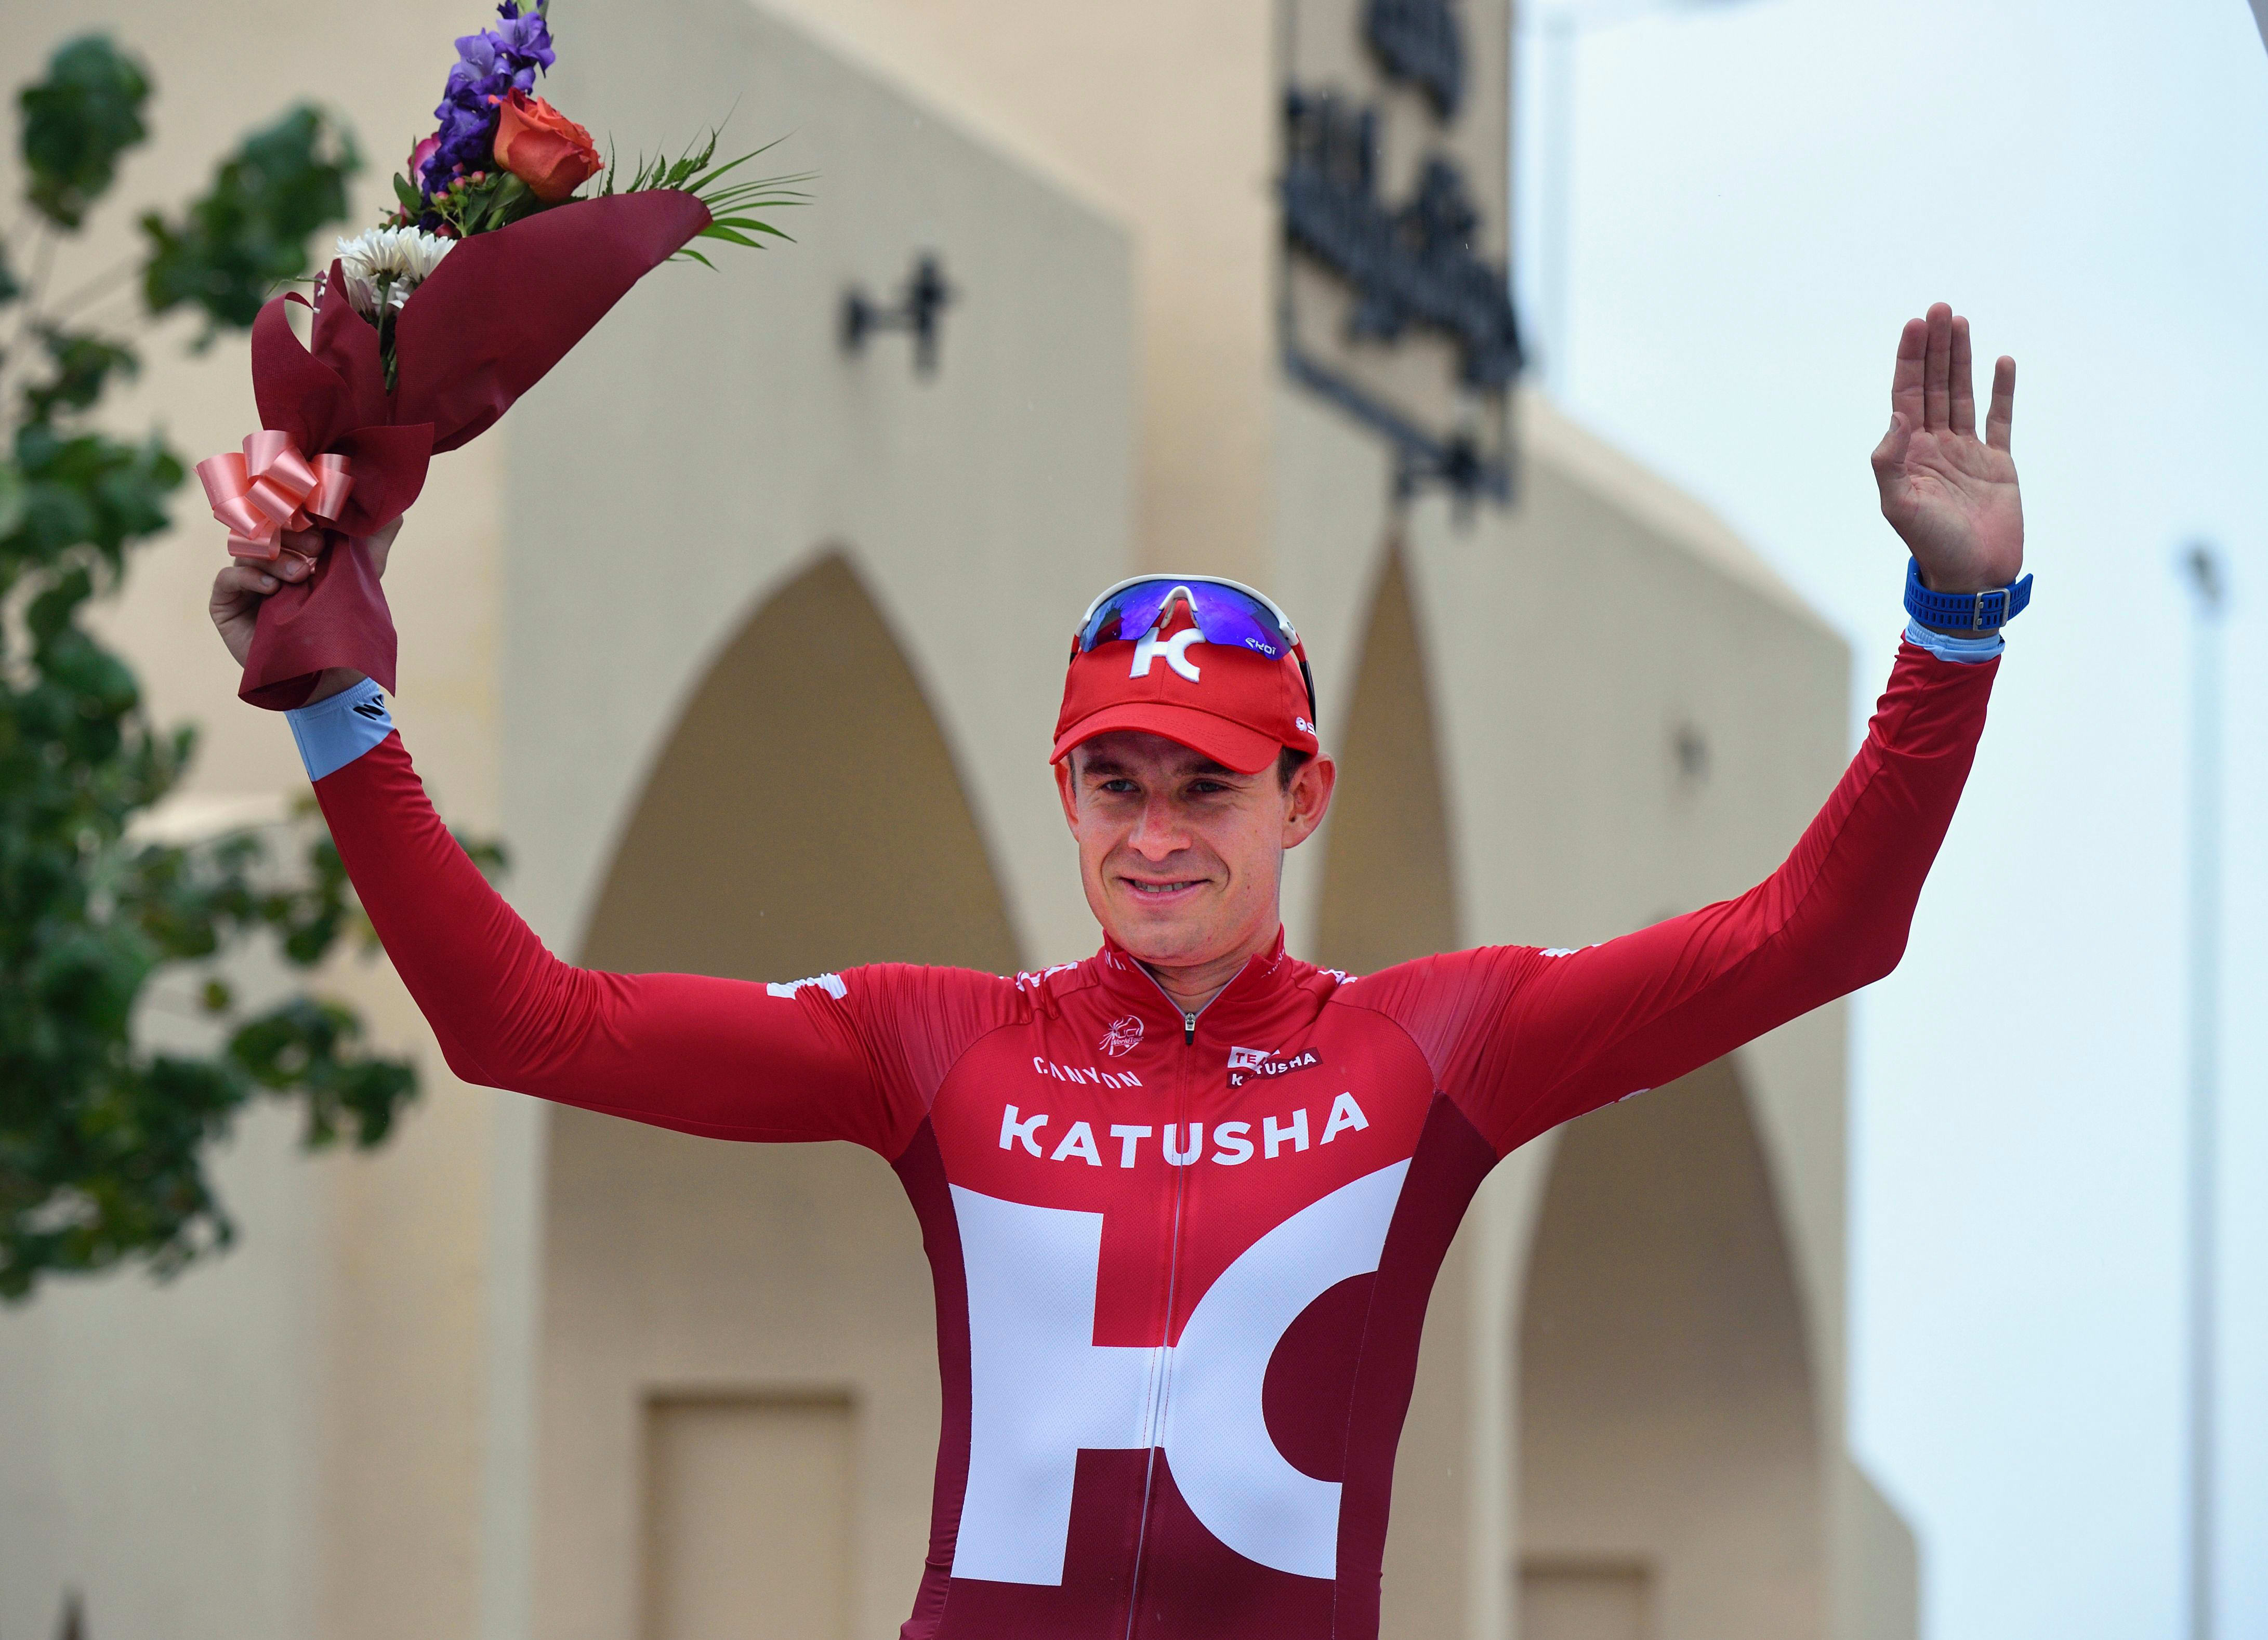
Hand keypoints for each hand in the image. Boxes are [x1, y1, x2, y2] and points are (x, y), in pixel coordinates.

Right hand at [208, 515, 402, 700]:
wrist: (329, 672)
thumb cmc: (342, 620)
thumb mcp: (364, 574)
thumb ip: (374, 540)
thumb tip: (394, 509)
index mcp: (289, 546)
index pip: (283, 516)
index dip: (301, 516)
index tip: (326, 527)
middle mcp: (263, 559)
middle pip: (262, 529)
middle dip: (290, 534)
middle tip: (317, 547)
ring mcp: (243, 581)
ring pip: (246, 550)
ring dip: (275, 557)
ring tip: (302, 574)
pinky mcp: (226, 604)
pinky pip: (226, 578)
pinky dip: (248, 577)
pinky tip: (272, 588)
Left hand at [1871, 303, 2021, 597]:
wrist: (1971, 577)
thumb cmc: (1931, 546)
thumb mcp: (1899, 505)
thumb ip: (1889, 460)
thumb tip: (1896, 415)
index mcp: (1908, 452)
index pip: (1906, 394)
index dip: (1910, 358)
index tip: (1916, 323)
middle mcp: (1935, 446)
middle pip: (1933, 385)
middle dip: (1935, 347)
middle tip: (1940, 308)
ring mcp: (1967, 453)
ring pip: (1961, 394)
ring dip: (1960, 359)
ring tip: (1960, 322)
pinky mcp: (1998, 463)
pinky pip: (1999, 419)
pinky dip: (2001, 391)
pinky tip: (2000, 361)